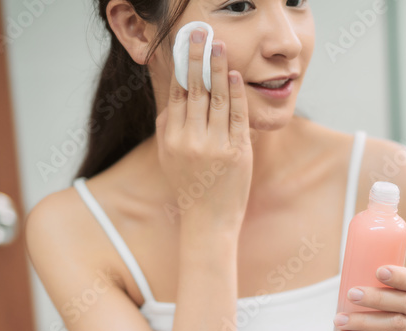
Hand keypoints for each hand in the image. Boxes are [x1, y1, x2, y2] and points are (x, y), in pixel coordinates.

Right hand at [156, 27, 252, 234]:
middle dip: (197, 59)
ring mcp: (214, 146)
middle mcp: (190, 139)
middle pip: (194, 90)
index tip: (182, 46)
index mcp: (171, 138)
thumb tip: (171, 100)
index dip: (179, 67)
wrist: (208, 221)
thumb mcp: (169, 157)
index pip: (176, 94)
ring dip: (218, 70)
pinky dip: (236, 94)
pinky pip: (236, 117)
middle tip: (200, 34)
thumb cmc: (191, 187)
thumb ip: (169, 129)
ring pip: (216, 99)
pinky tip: (235, 76)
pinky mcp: (236, 153)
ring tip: (220, 47)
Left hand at [334, 265, 405, 330]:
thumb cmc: (383, 329)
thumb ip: (373, 293)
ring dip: (365, 320)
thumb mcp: (382, 309)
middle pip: (405, 302)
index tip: (378, 272)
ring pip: (397, 324)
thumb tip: (345, 276)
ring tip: (340, 320)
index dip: (399, 276)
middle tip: (351, 294)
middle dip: (377, 297)